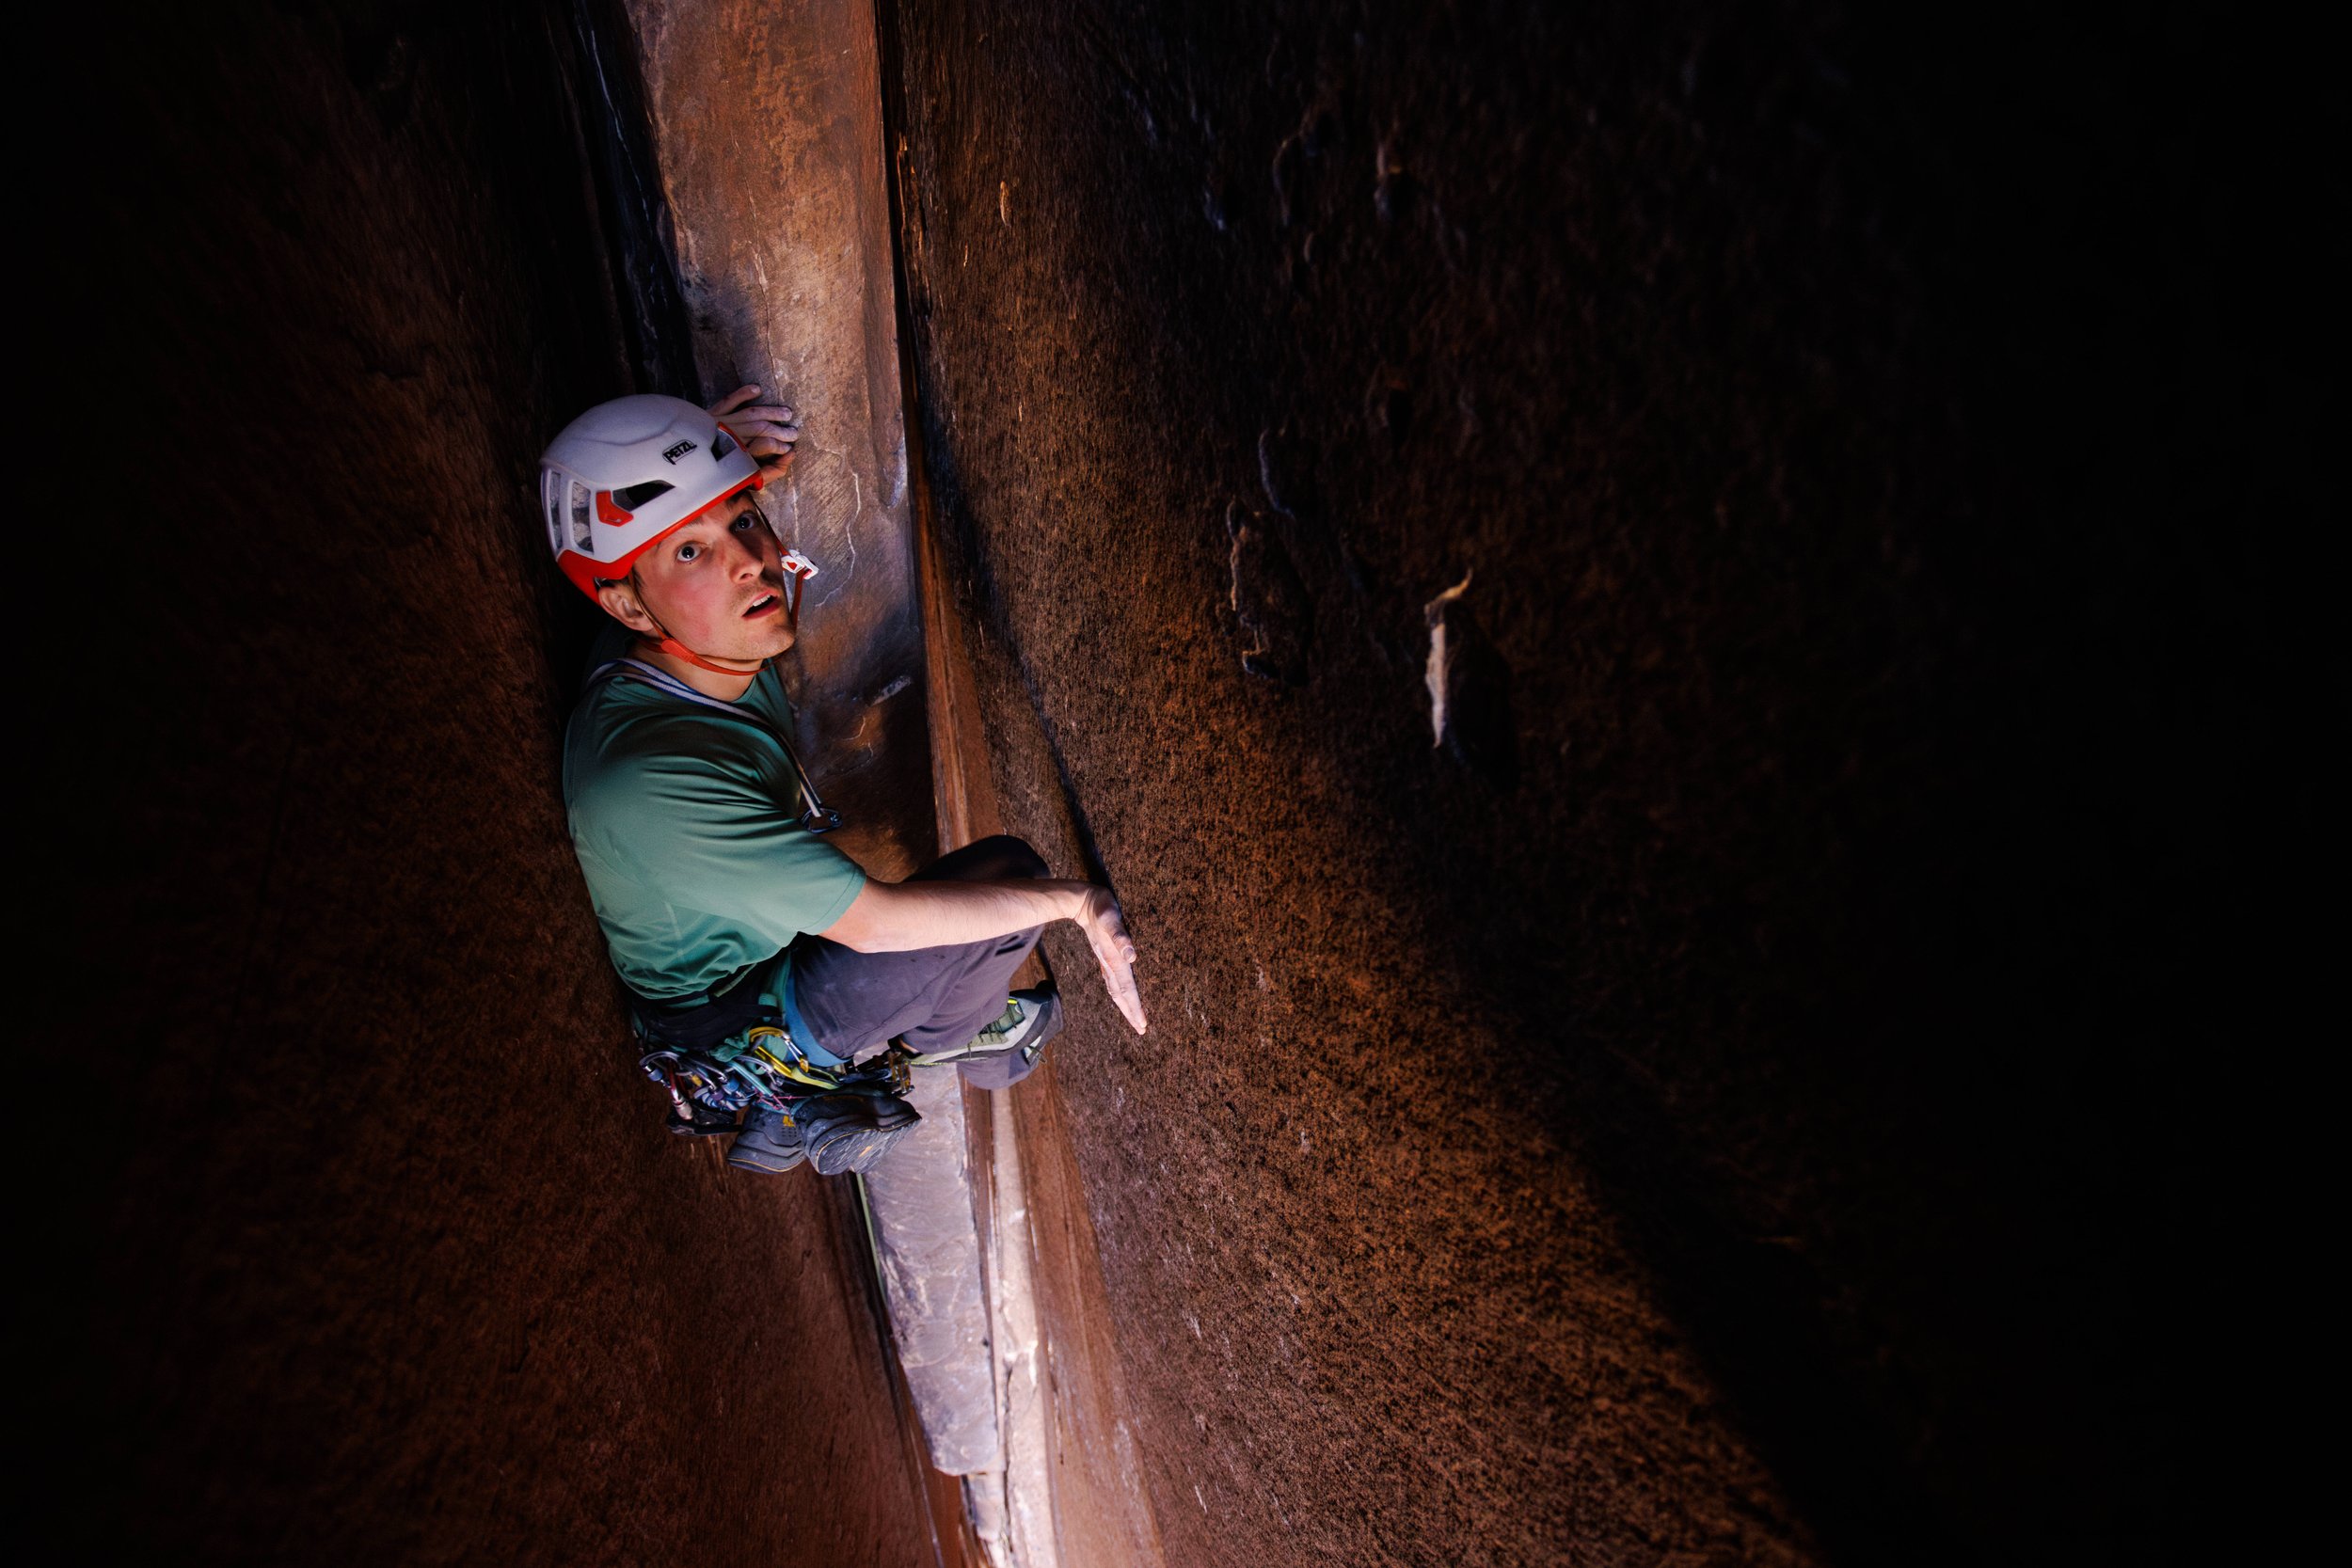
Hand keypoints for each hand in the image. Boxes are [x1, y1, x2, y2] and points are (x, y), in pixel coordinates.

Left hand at [709, 383, 799, 481]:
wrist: (681, 463)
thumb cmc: (711, 474)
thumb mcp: (740, 480)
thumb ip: (766, 473)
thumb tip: (785, 461)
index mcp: (736, 452)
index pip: (764, 444)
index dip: (779, 446)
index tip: (790, 449)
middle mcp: (730, 434)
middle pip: (760, 427)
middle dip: (780, 430)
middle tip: (795, 432)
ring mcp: (721, 421)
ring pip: (750, 413)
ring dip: (770, 412)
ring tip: (786, 413)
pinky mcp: (711, 413)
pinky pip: (729, 400)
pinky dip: (743, 393)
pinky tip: (757, 389)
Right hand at [1075, 886, 1147, 1033]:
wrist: (1082, 901)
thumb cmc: (1101, 908)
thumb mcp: (1112, 919)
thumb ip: (1121, 937)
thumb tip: (1132, 956)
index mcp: (1115, 959)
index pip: (1127, 989)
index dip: (1135, 1007)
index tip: (1142, 1024)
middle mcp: (1111, 964)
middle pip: (1121, 994)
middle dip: (1131, 1013)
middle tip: (1141, 1029)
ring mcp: (1106, 961)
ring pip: (1116, 989)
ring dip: (1125, 1005)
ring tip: (1134, 1019)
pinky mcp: (1105, 956)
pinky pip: (1113, 981)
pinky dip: (1119, 993)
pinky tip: (1121, 995)